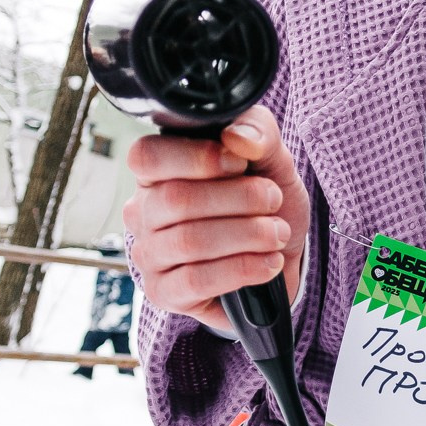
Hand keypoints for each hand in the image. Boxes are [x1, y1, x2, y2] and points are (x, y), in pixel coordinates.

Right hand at [123, 107, 309, 333]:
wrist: (281, 255)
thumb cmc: (265, 202)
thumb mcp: (272, 159)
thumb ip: (258, 132)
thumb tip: (236, 138)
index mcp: (157, 172)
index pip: (148, 156)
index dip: (197, 157)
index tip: (240, 163)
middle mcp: (143, 211)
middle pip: (175, 199)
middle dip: (238, 198)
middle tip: (273, 199)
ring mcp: (149, 254)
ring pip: (188, 241)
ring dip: (247, 234)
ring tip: (277, 233)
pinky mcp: (164, 292)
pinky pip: (195, 280)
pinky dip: (242, 269)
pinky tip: (268, 263)